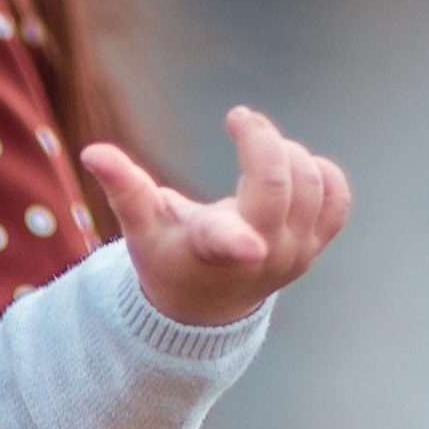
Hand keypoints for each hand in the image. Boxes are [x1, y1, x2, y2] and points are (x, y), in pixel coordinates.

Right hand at [80, 106, 350, 328]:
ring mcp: (295, 253)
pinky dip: (321, 173)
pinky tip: (294, 166)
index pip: (231, 241)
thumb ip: (124, 189)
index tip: (248, 245)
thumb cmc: (167, 259)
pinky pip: (336, 199)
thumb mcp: (142, 229)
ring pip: (312, 183)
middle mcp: (264, 255)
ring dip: (288, 152)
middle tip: (240, 119)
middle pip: (282, 182)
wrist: (203, 308)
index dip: (239, 241)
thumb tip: (92, 152)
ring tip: (260, 150)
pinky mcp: (314, 247)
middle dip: (262, 138)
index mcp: (216, 252)